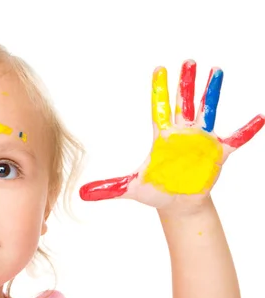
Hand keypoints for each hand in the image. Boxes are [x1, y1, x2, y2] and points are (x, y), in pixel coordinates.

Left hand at [79, 60, 263, 208]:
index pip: (159, 109)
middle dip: (185, 84)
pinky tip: (258, 118)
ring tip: (215, 71)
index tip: (158, 69)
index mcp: (162, 137)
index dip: (159, 90)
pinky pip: (236, 139)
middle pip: (184, 103)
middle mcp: (182, 133)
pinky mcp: (217, 153)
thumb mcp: (131, 189)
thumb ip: (108, 189)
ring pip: (208, 111)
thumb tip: (80, 194)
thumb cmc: (156, 192)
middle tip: (187, 62)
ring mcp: (201, 141)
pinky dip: (247, 130)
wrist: (177, 205)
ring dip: (212, 93)